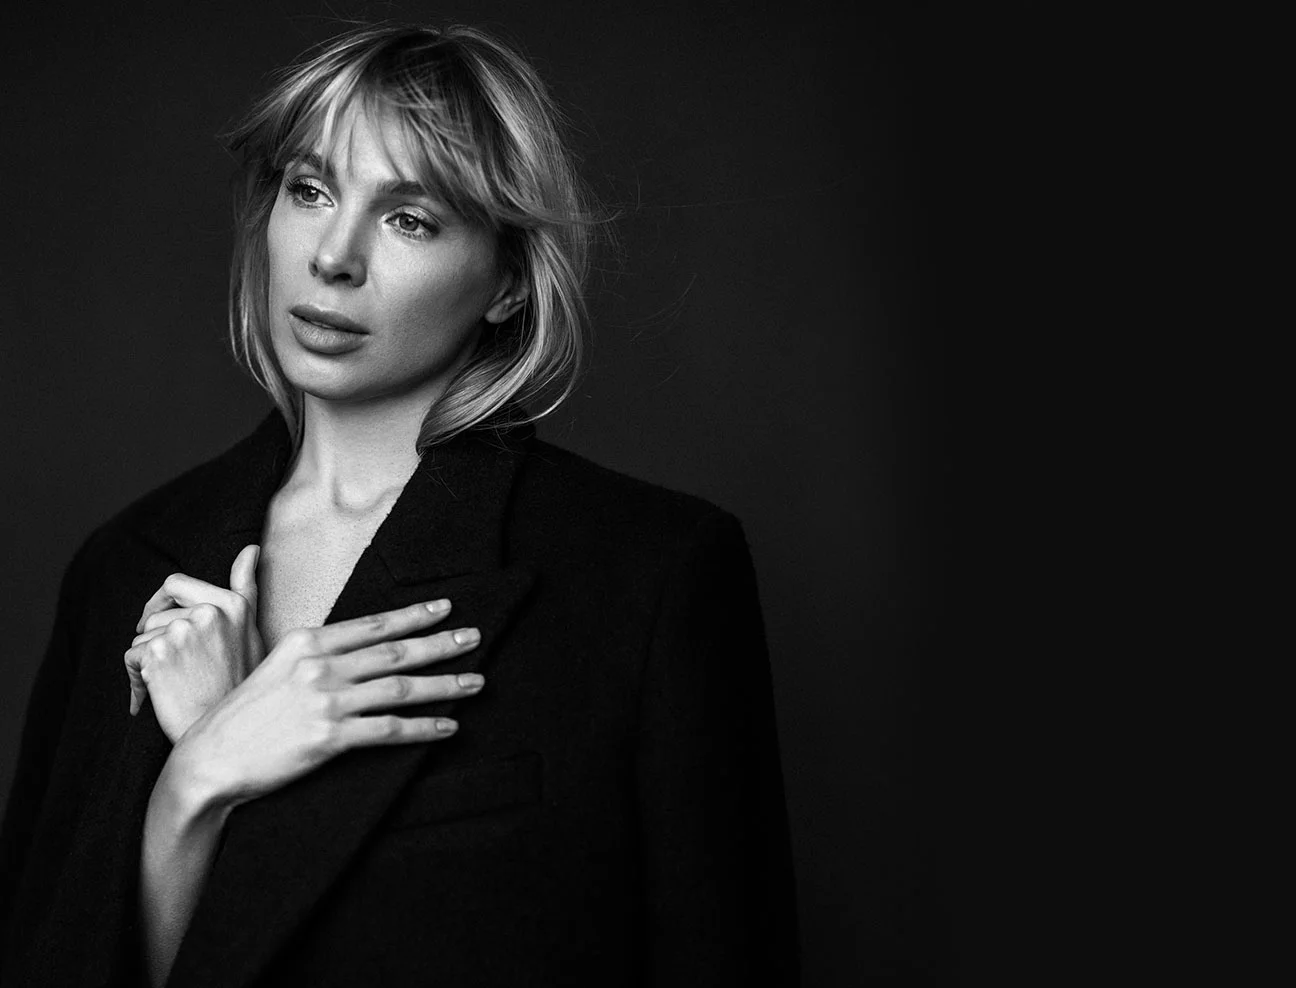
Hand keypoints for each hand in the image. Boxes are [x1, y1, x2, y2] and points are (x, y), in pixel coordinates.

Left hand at [124, 545, 264, 742]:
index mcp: (233, 604)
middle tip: (172, 668)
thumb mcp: (252, 631)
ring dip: (147, 662)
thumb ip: (245, 587)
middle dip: (155, 640)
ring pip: (142, 637)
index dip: (160, 604)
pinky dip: (135, 678)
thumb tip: (250, 549)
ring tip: (171, 686)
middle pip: (155, 616)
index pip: (175, 585)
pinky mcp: (158, 654)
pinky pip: (131, 656)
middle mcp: (209, 612)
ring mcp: (183, 631)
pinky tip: (155, 695)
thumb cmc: (239, 685)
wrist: (226, 734)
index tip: (160, 623)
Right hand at [168, 598, 482, 809]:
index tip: (443, 609)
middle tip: (476, 637)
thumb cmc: (242, 714)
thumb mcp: (272, 664)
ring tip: (475, 682)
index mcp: (306, 642)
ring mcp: (325, 701)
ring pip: (400, 688)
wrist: (208, 758)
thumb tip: (343, 644)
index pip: (372, 624)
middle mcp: (319, 666)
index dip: (412, 616)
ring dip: (444, 685)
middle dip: (440, 644)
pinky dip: (424, 728)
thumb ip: (310, 650)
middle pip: (394, 651)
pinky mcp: (329, 738)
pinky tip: (448, 727)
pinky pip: (390, 730)